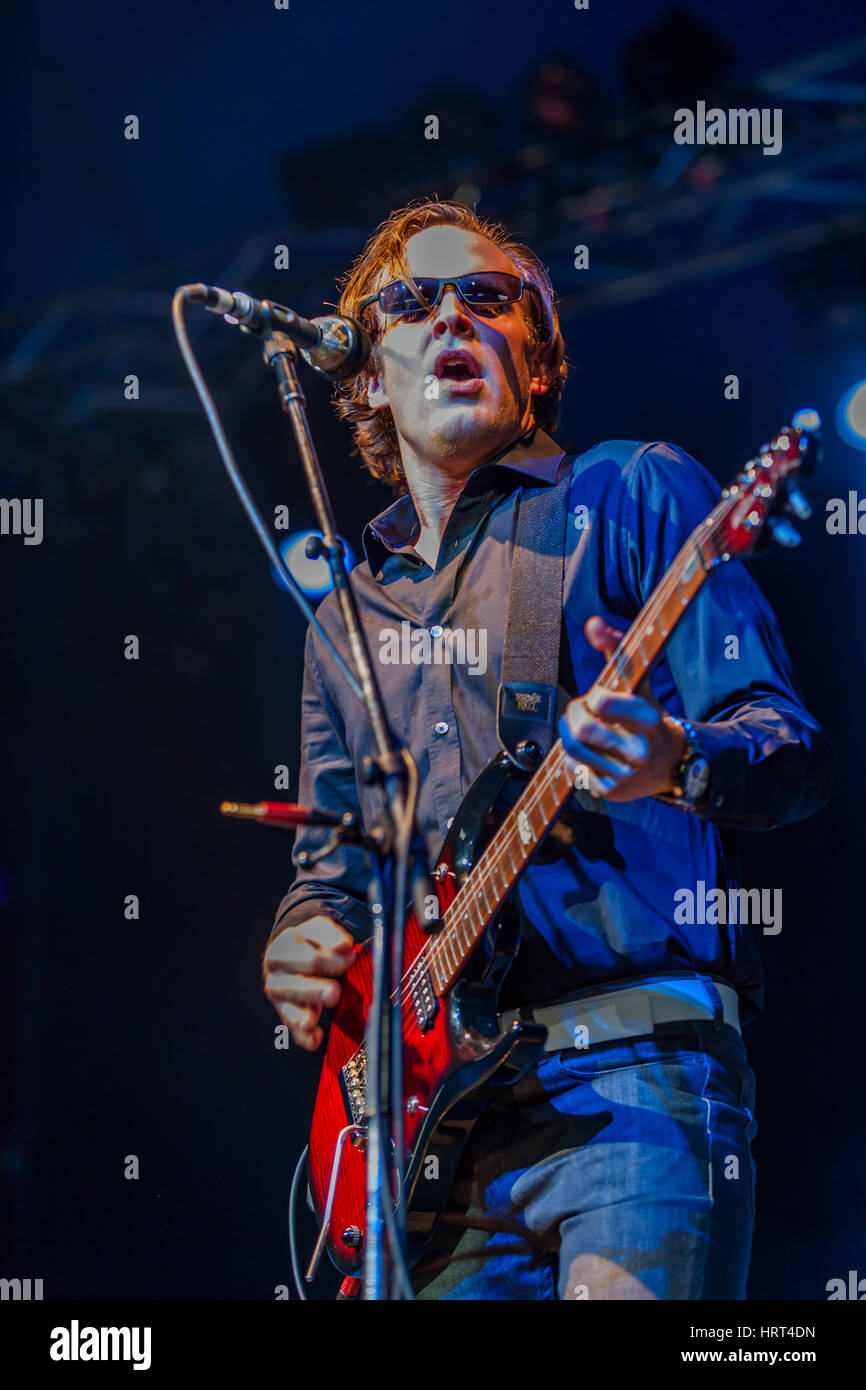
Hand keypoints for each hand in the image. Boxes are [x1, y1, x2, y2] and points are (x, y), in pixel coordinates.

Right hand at [263, 915, 357, 1050]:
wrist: (291, 952)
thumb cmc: (310, 941)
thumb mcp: (319, 929)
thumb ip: (331, 935)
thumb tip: (345, 946)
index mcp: (283, 947)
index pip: (307, 956)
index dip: (329, 959)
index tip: (351, 958)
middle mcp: (276, 973)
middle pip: (295, 984)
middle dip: (314, 990)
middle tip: (334, 993)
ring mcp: (279, 996)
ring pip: (289, 1008)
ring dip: (302, 1016)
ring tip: (312, 1022)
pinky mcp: (286, 1013)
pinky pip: (292, 1028)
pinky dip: (303, 1036)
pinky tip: (314, 1040)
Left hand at [560, 616, 685, 802]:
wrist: (669, 765)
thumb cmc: (646, 717)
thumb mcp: (638, 684)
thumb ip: (618, 650)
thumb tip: (593, 624)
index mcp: (649, 720)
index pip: (601, 701)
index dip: (593, 696)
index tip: (599, 697)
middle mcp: (640, 751)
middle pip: (582, 728)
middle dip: (574, 715)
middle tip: (580, 712)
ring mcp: (625, 775)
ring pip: (572, 749)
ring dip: (568, 733)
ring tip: (577, 727)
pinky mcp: (610, 792)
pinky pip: (572, 769)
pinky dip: (573, 757)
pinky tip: (587, 752)